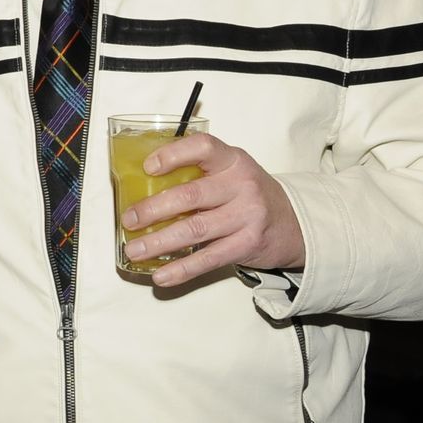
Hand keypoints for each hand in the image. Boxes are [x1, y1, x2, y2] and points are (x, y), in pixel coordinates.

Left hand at [119, 131, 305, 287]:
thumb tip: (140, 186)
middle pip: (191, 195)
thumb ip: (197, 173)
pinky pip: (209, 259)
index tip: (147, 167)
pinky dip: (182, 269)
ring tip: (134, 249)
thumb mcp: (230, 172)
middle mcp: (242, 185)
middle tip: (129, 219)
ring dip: (159, 242)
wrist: (292, 223)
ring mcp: (247, 216)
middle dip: (153, 209)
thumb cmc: (247, 194)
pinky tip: (161, 275)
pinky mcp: (247, 245)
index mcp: (232, 160)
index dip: (173, 155)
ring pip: (195, 229)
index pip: (203, 148)